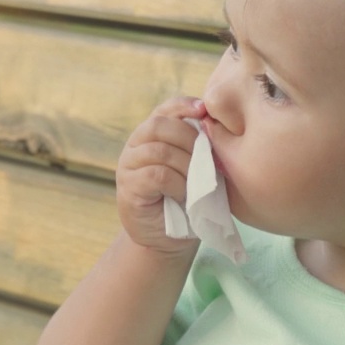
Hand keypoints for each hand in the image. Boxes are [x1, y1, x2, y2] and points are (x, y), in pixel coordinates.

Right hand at [116, 96, 205, 253]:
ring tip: (197, 182)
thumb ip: (198, 146)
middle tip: (207, 158)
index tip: (205, 110)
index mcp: (152, 135)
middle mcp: (135, 145)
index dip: (184, 105)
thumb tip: (215, 125)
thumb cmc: (186, 200)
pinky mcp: (129, 188)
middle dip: (189, 138)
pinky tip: (185, 194)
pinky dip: (178, 183)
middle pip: (159, 125)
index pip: (165, 109)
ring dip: (186, 165)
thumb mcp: (195, 168)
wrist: (168, 238)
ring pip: (159, 150)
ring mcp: (128, 166)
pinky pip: (157, 174)